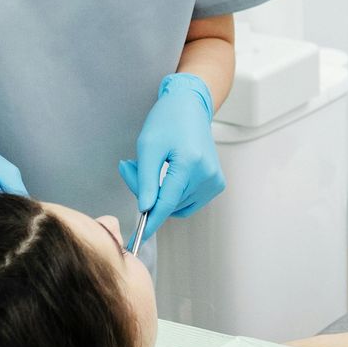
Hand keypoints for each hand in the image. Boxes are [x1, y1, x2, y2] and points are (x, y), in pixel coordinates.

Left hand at [120, 73, 222, 242]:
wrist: (190, 107)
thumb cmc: (167, 121)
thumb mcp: (147, 146)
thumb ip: (145, 180)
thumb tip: (145, 208)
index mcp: (191, 163)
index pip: (166, 202)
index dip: (150, 222)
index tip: (136, 240)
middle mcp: (207, 175)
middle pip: (169, 203)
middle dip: (147, 193)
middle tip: (131, 168)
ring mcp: (214, 181)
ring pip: (178, 205)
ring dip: (159, 194)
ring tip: (150, 167)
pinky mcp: (216, 184)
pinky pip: (188, 202)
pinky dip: (173, 195)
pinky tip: (166, 175)